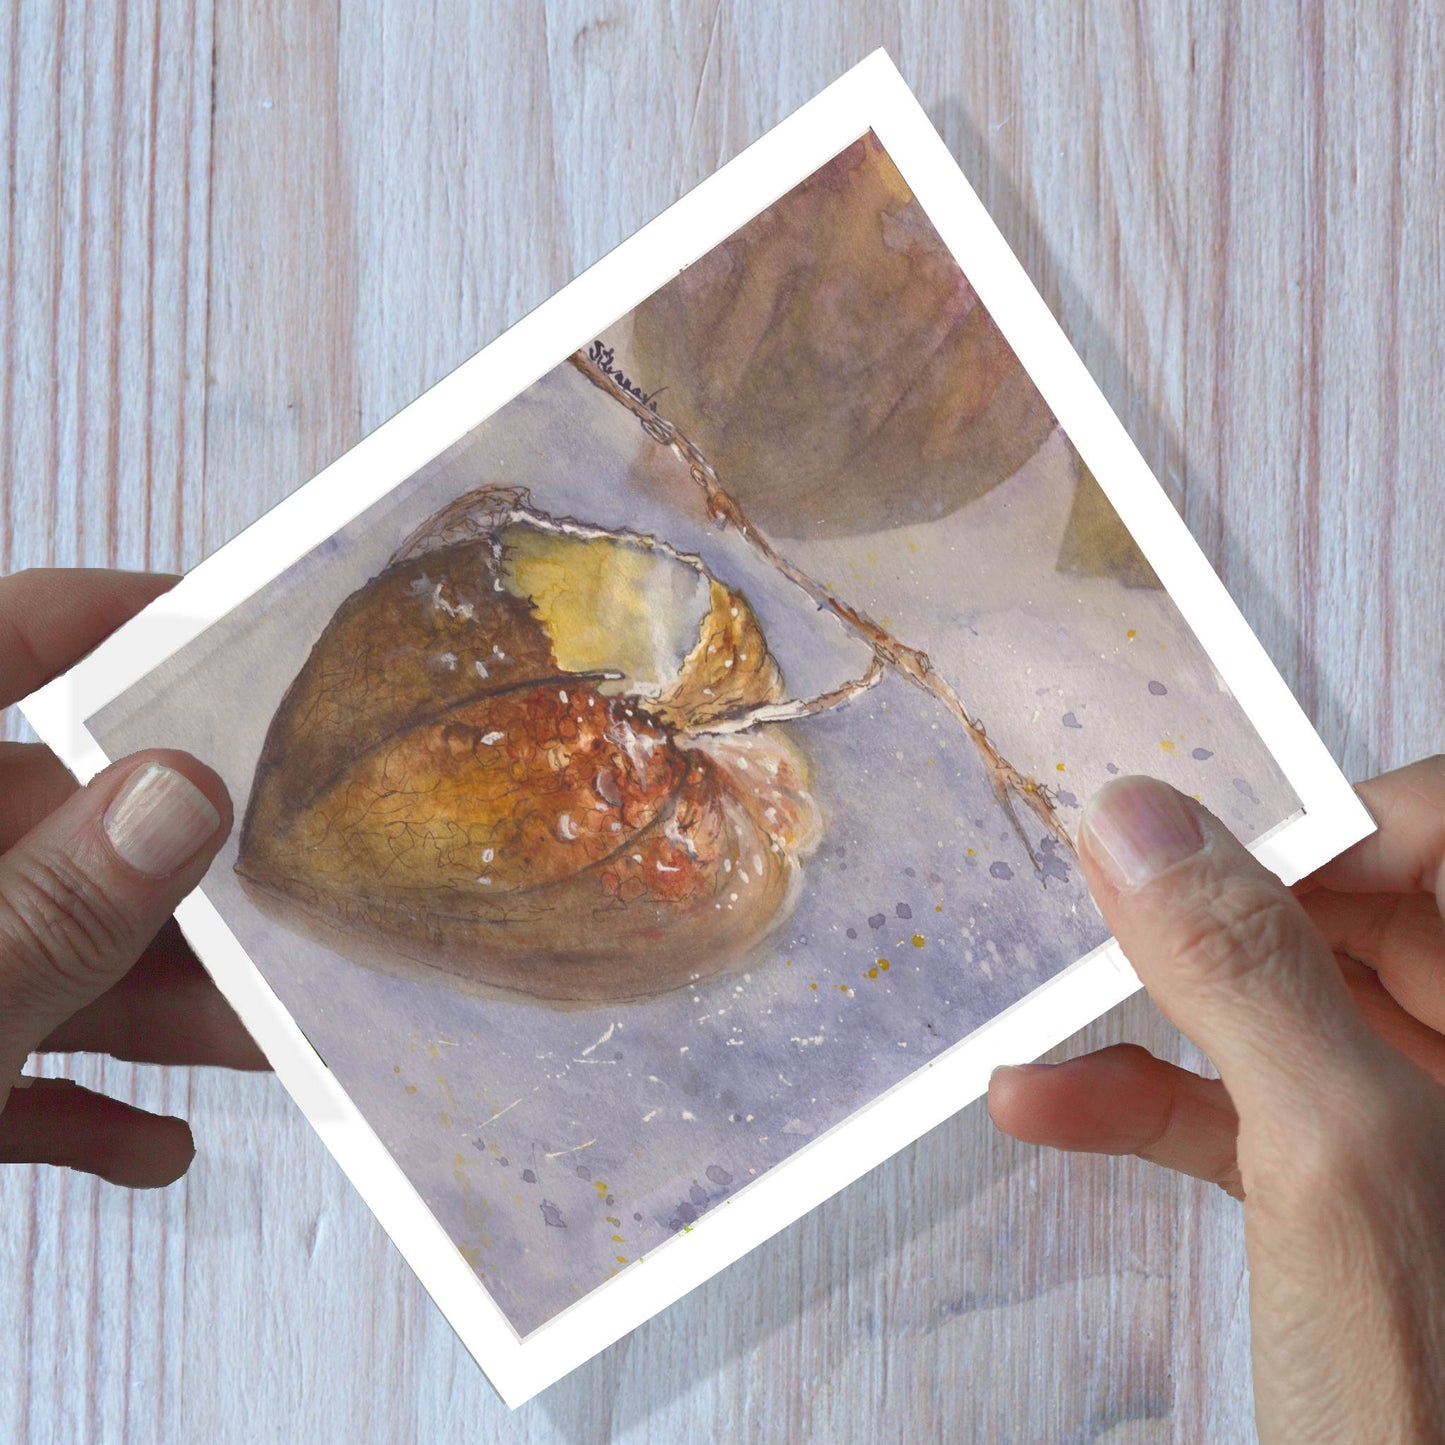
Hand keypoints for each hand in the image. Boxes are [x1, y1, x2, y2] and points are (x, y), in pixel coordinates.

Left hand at [0, 569, 264, 1188]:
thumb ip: (48, 908)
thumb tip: (182, 791)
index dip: (112, 621)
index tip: (230, 631)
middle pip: (48, 826)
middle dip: (179, 878)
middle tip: (289, 895)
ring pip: (34, 949)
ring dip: (150, 1005)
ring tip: (260, 1044)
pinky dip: (70, 1103)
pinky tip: (150, 1146)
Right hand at [988, 761, 1444, 1438]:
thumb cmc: (1426, 1406)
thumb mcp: (1332, 1158)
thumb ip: (1248, 975)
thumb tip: (1137, 823)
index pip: (1437, 830)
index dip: (1328, 818)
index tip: (1200, 835)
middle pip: (1343, 912)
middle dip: (1203, 910)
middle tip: (1098, 897)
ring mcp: (1414, 1120)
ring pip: (1276, 1011)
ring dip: (1142, 1013)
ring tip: (1040, 1005)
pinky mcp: (1349, 1192)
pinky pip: (1240, 1108)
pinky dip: (1140, 1101)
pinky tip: (1044, 1105)